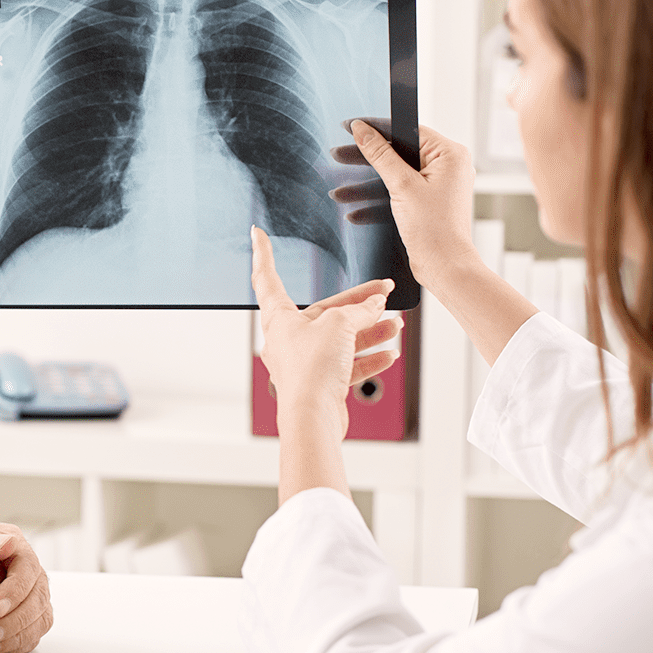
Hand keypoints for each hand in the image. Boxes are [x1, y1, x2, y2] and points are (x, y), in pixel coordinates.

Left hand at [0, 522, 52, 652]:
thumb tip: (7, 544)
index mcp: (15, 546)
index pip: (29, 567)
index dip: (17, 590)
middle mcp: (27, 571)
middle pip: (38, 597)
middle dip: (16, 620)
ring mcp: (29, 596)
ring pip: (40, 619)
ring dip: (16, 636)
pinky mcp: (26, 619)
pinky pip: (32, 635)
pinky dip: (15, 645)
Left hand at [252, 227, 398, 441]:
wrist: (314, 418)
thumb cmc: (311, 371)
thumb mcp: (339, 325)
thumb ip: (358, 311)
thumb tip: (375, 306)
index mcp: (279, 319)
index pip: (267, 277)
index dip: (263, 254)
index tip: (257, 234)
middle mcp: (288, 339)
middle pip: (324, 312)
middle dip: (358, 304)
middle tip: (385, 293)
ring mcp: (305, 363)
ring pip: (340, 339)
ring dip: (369, 331)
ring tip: (395, 325)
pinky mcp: (320, 383)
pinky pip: (347, 365)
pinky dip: (368, 358)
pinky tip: (389, 353)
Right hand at [327, 120, 476, 286]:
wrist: (444, 268)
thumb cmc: (433, 229)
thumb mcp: (401, 186)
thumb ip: (380, 154)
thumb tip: (362, 130)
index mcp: (450, 154)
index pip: (408, 130)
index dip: (377, 128)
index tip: (351, 126)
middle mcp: (448, 166)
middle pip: (399, 153)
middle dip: (366, 160)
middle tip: (338, 155)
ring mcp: (440, 185)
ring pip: (396, 175)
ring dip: (367, 185)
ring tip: (339, 192)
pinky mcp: (430, 202)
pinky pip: (401, 192)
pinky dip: (380, 200)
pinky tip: (355, 212)